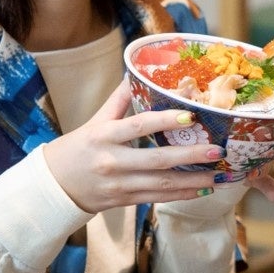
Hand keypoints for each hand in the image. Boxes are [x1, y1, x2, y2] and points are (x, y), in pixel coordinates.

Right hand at [43, 82, 273, 212]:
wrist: (55, 186)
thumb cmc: (78, 148)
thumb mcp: (94, 122)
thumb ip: (118, 100)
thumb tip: (135, 72)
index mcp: (104, 136)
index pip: (138, 126)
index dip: (164, 121)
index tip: (190, 116)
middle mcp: (113, 161)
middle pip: (157, 160)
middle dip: (190, 156)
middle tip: (217, 151)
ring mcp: (120, 184)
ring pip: (162, 184)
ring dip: (193, 180)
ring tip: (218, 175)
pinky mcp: (125, 200)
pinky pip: (158, 198)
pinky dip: (182, 195)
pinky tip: (203, 190)